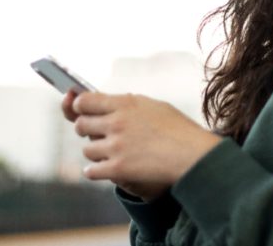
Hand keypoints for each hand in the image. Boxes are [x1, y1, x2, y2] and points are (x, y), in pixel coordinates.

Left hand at [67, 91, 221, 201]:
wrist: (192, 155)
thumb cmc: (179, 129)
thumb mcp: (154, 106)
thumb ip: (128, 104)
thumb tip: (108, 103)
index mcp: (125, 104)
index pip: (85, 101)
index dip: (80, 106)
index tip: (82, 111)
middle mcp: (116, 123)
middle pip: (80, 125)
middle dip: (86, 129)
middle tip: (99, 135)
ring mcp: (116, 146)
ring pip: (87, 149)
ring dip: (95, 152)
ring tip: (110, 153)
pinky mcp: (117, 169)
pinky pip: (91, 171)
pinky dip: (95, 171)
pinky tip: (103, 169)